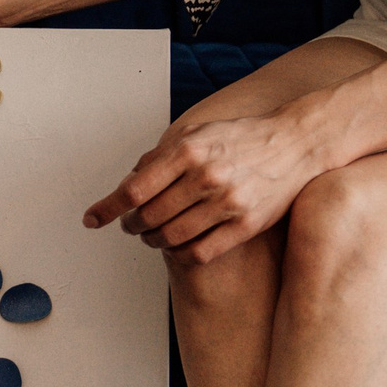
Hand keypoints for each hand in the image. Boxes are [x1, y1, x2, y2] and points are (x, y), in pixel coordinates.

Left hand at [83, 107, 321, 264]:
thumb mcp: (197, 132)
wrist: (295, 145)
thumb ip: (161, 155)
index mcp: (188, 150)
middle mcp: (206, 176)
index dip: (108, 208)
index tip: (92, 219)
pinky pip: (199, 253)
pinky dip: (180, 254)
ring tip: (151, 235)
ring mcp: (227, 203)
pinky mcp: (245, 225)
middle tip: (129, 225)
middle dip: (130, 225)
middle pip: (148, 216)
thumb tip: (128, 181)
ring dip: (152, 241)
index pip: (134, 188)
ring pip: (171, 238)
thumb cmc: (240, 138)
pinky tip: (177, 246)